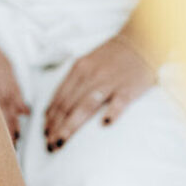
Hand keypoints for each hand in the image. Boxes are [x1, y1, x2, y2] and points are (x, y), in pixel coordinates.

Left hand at [42, 34, 155, 150]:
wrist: (141, 41)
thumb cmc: (112, 56)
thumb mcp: (88, 63)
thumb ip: (73, 82)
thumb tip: (56, 107)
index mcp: (79, 69)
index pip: (60, 97)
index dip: (50, 117)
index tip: (44, 133)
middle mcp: (91, 76)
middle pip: (68, 105)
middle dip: (55, 127)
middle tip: (49, 145)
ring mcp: (109, 82)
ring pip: (85, 106)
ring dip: (71, 125)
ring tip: (61, 141)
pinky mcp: (128, 88)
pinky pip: (119, 102)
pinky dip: (112, 112)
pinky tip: (105, 124)